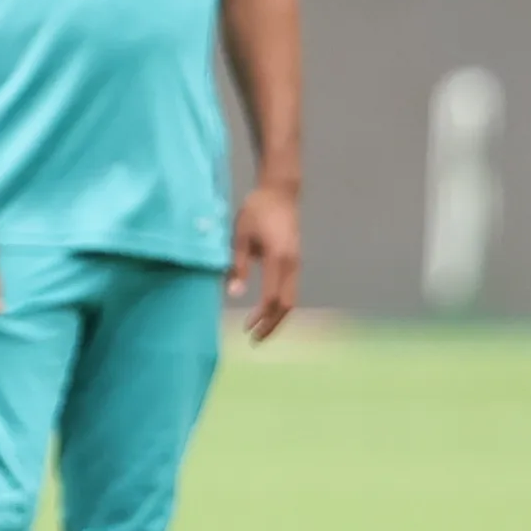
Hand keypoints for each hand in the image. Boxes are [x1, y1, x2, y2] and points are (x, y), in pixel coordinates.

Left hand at [229, 181, 300, 341]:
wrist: (280, 191)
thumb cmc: (256, 210)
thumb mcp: (239, 236)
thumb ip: (237, 265)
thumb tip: (234, 294)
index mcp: (278, 258)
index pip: (272, 298)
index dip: (260, 317)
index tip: (246, 330)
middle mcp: (292, 264)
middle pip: (287, 304)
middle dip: (272, 325)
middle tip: (254, 340)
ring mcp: (296, 263)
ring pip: (291, 298)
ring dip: (276, 317)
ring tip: (258, 330)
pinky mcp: (294, 260)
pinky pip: (290, 289)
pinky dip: (279, 304)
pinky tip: (264, 310)